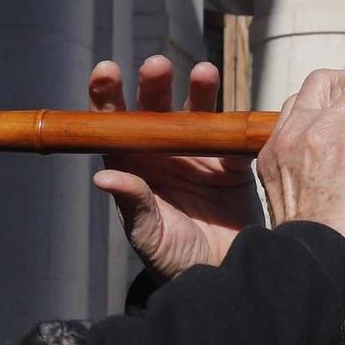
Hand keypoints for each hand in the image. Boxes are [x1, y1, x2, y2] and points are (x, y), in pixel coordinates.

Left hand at [90, 56, 262, 279]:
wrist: (217, 277)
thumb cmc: (172, 259)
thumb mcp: (149, 236)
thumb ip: (133, 205)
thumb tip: (104, 178)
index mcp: (132, 165)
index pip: (114, 123)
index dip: (108, 94)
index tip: (106, 71)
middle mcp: (162, 152)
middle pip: (155, 108)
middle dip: (154, 84)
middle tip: (157, 67)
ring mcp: (198, 154)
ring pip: (196, 111)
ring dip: (199, 89)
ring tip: (203, 72)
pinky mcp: (231, 163)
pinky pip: (233, 134)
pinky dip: (236, 120)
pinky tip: (239, 109)